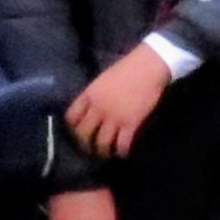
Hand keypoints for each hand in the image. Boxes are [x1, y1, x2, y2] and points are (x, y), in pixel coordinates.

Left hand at [65, 41, 171, 158]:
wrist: (148, 67)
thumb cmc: (127, 68)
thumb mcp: (103, 79)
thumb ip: (95, 94)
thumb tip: (91, 108)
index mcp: (90, 94)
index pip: (71, 116)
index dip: (72, 127)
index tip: (77, 131)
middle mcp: (98, 108)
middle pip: (84, 134)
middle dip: (85, 144)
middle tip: (90, 148)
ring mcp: (114, 117)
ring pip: (102, 143)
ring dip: (103, 151)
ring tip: (106, 153)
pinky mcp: (130, 124)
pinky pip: (122, 144)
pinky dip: (121, 152)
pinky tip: (123, 152)